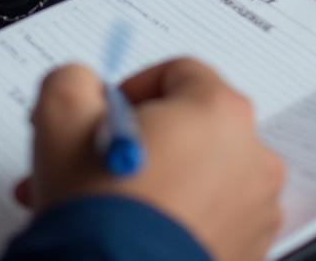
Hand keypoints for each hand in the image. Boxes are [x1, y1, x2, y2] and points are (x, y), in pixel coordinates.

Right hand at [15, 59, 285, 260]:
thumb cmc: (99, 210)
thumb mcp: (60, 113)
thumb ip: (76, 79)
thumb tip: (84, 86)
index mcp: (220, 111)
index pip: (177, 73)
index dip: (131, 91)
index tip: (104, 120)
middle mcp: (251, 157)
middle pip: (189, 126)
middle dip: (139, 142)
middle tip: (95, 164)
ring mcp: (255, 211)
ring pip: (196, 175)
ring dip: (152, 181)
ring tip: (102, 205)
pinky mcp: (249, 253)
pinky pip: (207, 218)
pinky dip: (174, 219)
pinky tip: (129, 231)